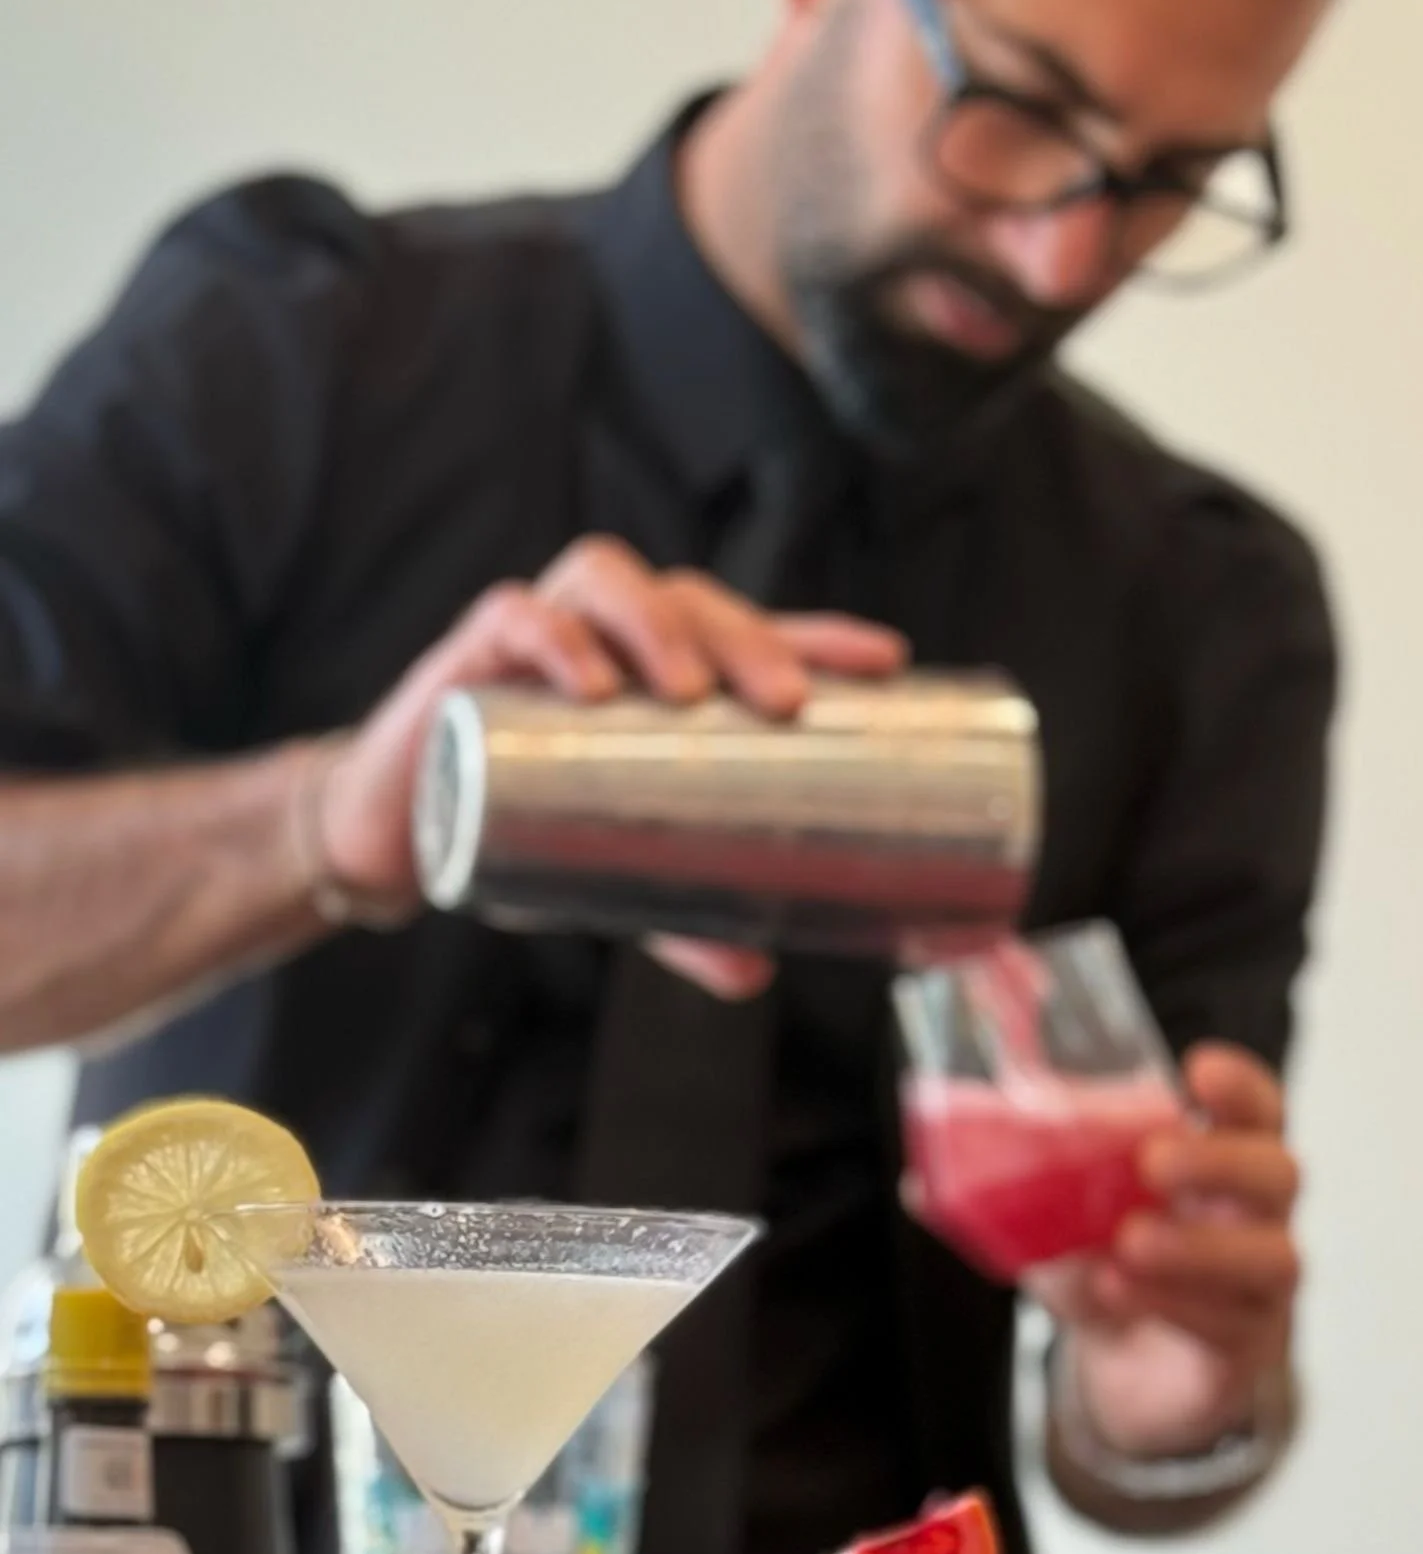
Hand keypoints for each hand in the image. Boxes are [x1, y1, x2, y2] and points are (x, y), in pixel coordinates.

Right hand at [316, 538, 907, 928]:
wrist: (403, 831)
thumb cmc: (529, 830)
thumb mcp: (618, 879)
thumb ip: (684, 917)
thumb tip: (757, 974)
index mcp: (662, 675)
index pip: (753, 632)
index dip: (821, 635)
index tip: (887, 665)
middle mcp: (612, 637)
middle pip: (694, 598)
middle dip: (747, 637)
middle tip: (786, 700)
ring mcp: (544, 633)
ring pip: (612, 579)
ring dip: (658, 624)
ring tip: (689, 691)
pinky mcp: (472, 650)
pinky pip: (516, 616)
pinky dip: (555, 639)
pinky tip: (588, 683)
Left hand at [1032, 1044, 1300, 1460]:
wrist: (1130, 1368)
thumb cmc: (1107, 1264)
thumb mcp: (1059, 1218)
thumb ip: (1011, 1191)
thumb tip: (918, 1183)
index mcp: (1218, 1159)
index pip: (1256, 1109)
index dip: (1238, 1087)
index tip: (1196, 1069)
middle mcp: (1255, 1216)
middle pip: (1279, 1173)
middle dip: (1219, 1161)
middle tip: (1153, 1161)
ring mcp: (1260, 1285)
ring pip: (1270, 1255)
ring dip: (1198, 1245)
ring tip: (1130, 1241)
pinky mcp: (1245, 1348)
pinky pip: (1231, 1323)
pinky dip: (1173, 1304)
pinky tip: (1118, 1292)